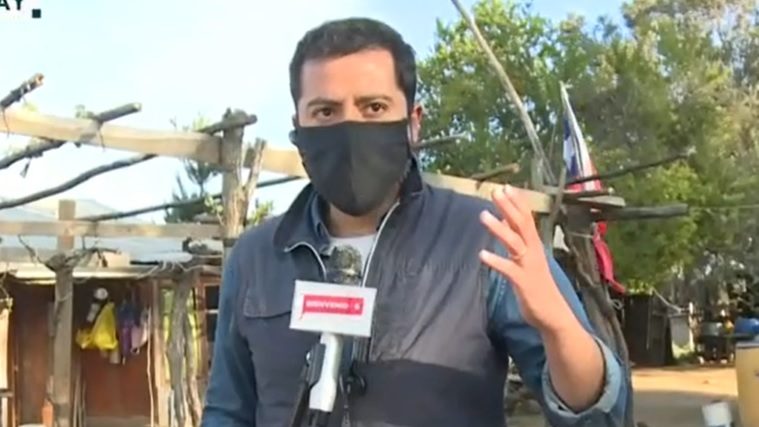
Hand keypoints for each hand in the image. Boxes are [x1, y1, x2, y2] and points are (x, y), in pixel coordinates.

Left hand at [478, 185, 573, 332]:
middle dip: (508, 207)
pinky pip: (509, 269)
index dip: (517, 203)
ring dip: (499, 228)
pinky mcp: (524, 282)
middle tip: (495, 190)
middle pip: (521, 224)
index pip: (526, 219)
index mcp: (534, 246)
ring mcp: (530, 266)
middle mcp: (533, 252)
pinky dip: (496, 261)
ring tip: (482, 215)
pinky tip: (482, 255)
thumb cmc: (538, 286)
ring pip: (515, 243)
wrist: (553, 315)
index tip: (505, 186)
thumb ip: (516, 240)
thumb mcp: (526, 260)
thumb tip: (504, 220)